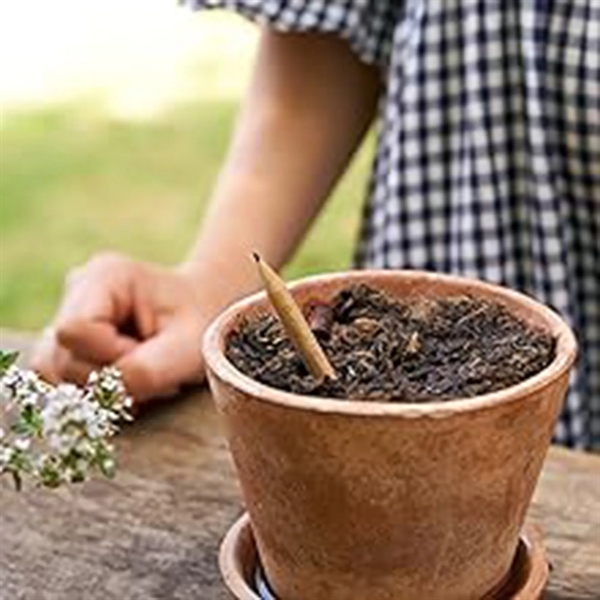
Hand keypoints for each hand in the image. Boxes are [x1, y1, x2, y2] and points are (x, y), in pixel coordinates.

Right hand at [31, 252, 206, 402]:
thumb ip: (148, 371)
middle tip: (154, 370)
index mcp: (105, 276)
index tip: (150, 357)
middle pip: (60, 356)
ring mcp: (67, 313)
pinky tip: (129, 376)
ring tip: (143, 372)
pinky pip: (62, 378)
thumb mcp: (188, 347)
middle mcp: (77, 289)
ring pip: (54, 372)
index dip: (109, 357)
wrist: (205, 313)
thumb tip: (105, 393)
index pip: (74, 331)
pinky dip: (95, 389)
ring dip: (100, 387)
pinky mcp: (67, 339)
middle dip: (107, 377)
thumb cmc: (201, 323)